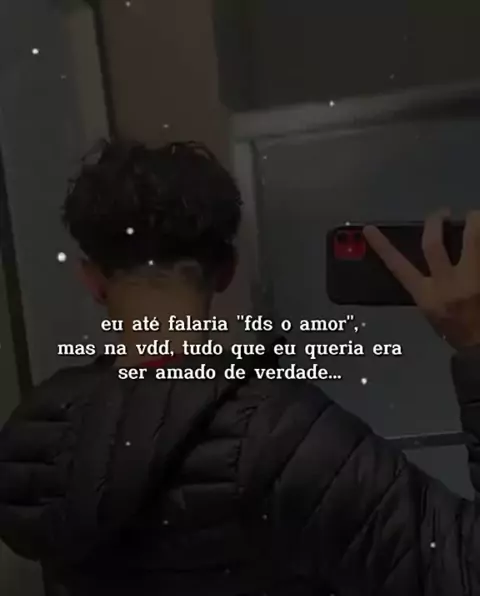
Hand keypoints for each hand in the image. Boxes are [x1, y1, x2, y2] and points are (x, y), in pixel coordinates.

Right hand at [363, 210, 479, 349]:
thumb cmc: (456, 330)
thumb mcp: (432, 311)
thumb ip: (428, 286)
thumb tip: (432, 255)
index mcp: (426, 296)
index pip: (398, 267)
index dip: (382, 246)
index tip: (369, 229)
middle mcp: (447, 285)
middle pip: (434, 245)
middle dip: (436, 222)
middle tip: (442, 212)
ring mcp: (473, 280)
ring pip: (473, 239)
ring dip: (475, 222)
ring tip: (475, 216)